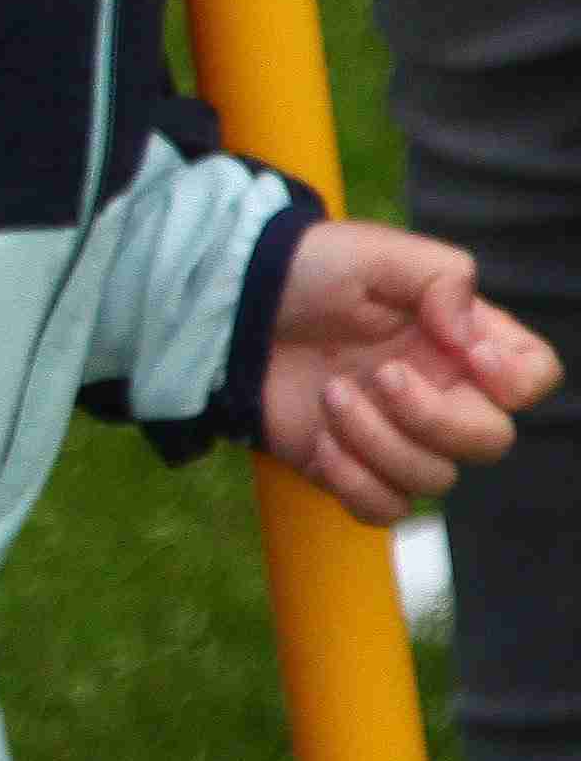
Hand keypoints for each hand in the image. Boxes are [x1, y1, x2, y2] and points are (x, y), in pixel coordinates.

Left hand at [265, 220, 557, 522]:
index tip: (470, 356)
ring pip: (433, 478)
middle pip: (490, 440)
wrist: (227, 306)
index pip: (532, 376)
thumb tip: (469, 335)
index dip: (517, 378)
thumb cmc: (305, 270)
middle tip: (379, 375)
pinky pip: (385, 508)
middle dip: (434, 417)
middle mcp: (438, 393)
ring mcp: (395, 435)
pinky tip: (320, 442)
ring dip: (378, 441)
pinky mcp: (350, 467)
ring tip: (329, 394)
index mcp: (457, 343)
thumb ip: (442, 279)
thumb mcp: (375, 252)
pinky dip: (356, 484)